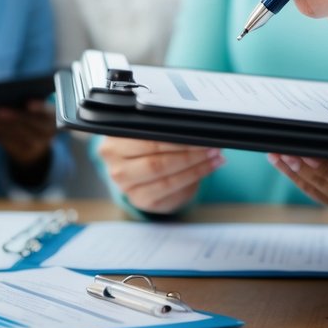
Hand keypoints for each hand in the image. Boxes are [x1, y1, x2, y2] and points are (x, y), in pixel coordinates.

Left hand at [0, 99, 55, 168]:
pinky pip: (9, 145)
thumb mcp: (34, 110)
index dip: (39, 108)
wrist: (37, 145)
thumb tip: (4, 96)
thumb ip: (24, 102)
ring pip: (18, 136)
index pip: (48, 112)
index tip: (28, 103)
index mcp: (52, 117)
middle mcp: (47, 133)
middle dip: (13, 118)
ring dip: (0, 128)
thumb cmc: (31, 117)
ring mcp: (36, 146)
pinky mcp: (24, 154)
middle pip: (30, 125)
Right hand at [96, 137, 224, 213]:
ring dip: (195, 169)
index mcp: (113, 145)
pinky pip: (171, 192)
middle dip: (189, 155)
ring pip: (166, 179)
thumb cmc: (146, 146)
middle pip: (157, 162)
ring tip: (214, 159)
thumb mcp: (146, 132)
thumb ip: (162, 128)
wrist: (139, 170)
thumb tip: (195, 126)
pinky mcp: (141, 201)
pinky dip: (192, 180)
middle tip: (211, 148)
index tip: (200, 134)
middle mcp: (116, 168)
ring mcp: (127, 188)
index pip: (148, 141)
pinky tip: (205, 170)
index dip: (178, 139)